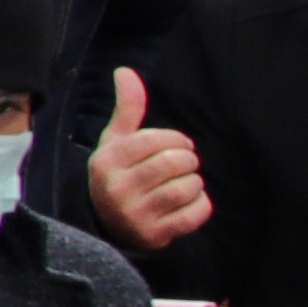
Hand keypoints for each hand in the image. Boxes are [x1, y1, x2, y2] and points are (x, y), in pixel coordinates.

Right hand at [85, 68, 206, 251]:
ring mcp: (134, 214)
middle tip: (185, 164)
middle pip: (174, 163)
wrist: (108, 226)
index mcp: (106, 162)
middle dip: (188, 160)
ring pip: (187, 187)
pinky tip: (189, 203)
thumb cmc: (119, 174)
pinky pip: (195, 213)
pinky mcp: (154, 235)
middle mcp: (116, 188)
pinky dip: (201, 205)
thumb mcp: (115, 142)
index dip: (176, 140)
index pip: (155, 140)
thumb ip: (126, 108)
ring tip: (185, 183)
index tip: (179, 146)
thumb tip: (125, 71)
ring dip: (195, 182)